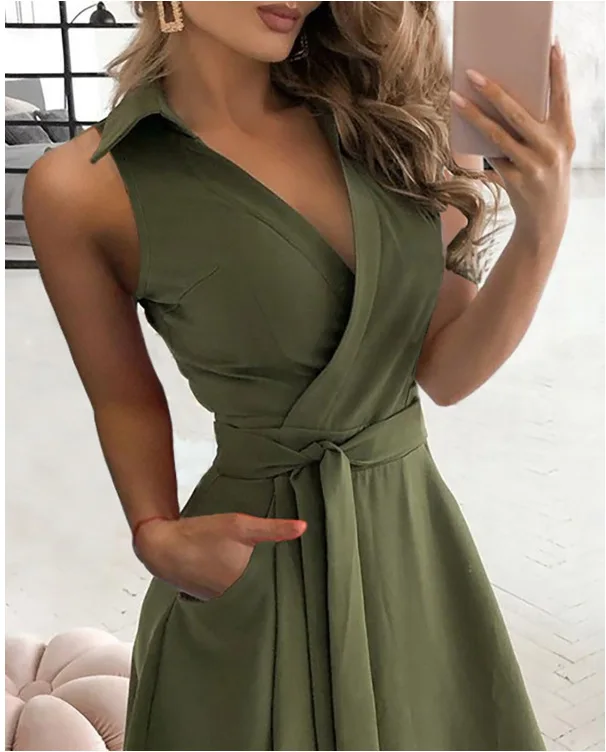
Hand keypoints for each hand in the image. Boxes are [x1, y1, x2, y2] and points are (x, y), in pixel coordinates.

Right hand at [133, 513, 306, 600]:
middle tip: (287, 570)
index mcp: (246, 586)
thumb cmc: (202, 534)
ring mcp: (220, 603)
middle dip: (273, 582)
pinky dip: (236, 586)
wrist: (163, 545)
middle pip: (263, 592)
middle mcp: (234, 600)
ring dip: (254, 584)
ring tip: (263, 570)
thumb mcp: (240, 525)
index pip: (278, 587)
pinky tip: (237, 572)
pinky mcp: (209, 599)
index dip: (290, 579)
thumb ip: (273, 528)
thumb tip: (304, 527)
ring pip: (247, 594)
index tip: (303, 574)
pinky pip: (231, 595)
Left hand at [450, 39, 575, 248]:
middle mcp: (552, 148)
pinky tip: (462, 130)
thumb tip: (502, 101)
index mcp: (565, 134)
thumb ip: (538, 127)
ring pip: (498, 134)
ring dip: (474, 115)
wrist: (546, 218)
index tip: (551, 47)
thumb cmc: (545, 175)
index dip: (558, 71)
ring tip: (456, 98)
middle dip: (494, 91)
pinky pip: (491, 156)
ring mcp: (534, 165)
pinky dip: (477, 143)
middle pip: (519, 113)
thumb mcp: (552, 150)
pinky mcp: (516, 180)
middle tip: (473, 74)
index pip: (562, 96)